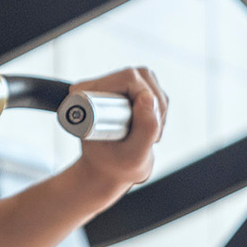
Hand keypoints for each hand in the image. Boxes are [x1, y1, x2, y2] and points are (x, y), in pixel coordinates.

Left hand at [68, 66, 167, 200]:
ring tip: (147, 136)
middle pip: (142, 77)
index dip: (144, 100)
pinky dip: (159, 113)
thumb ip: (145, 128)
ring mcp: (115, 86)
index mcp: (87, 95)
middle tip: (150, 136)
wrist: (108, 169)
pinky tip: (147, 130)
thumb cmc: (115, 165)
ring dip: (158, 112)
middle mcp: (99, 85)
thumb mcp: (133, 156)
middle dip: (154, 107)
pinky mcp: (129, 90)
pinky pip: (155, 93)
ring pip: (152, 84)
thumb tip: (149, 97)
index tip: (140, 129)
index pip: (128, 78)